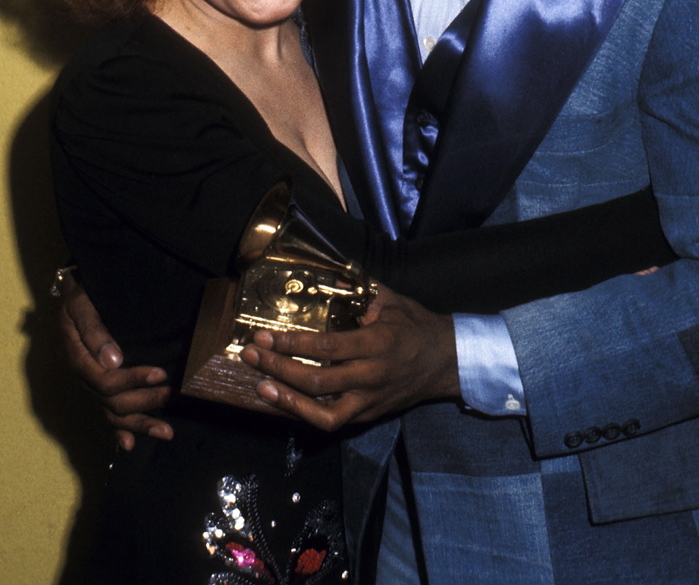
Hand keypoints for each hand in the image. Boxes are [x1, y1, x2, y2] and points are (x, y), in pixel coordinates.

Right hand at [58, 271, 172, 449]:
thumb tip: (113, 360)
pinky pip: (106, 413)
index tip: (161, 373)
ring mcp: (91, 384)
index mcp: (78, 358)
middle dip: (145, 401)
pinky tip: (130, 444)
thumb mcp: (82, 304)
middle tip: (173, 394)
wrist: (74, 292)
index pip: (105, 379)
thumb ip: (94, 330)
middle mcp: (84, 376)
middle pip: (112, 400)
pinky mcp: (99, 385)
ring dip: (140, 423)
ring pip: (113, 412)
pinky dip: (118, 430)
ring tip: (167, 432)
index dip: (134, 378)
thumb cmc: (81, 294)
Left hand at [240, 284, 458, 431]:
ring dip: (288, 402)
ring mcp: (370, 401)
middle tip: (251, 354)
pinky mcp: (369, 415)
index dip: (292, 343)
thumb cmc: (416, 325)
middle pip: (318, 380)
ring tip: (261, 386)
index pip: (327, 347)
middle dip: (279, 368)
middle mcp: (372, 376)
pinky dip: (306, 414)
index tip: (265, 335)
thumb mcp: (391, 299)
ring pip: (324, 413)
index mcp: (378, 343)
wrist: (447, 361)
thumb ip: (359, 288)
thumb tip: (327, 278)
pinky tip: (284, 402)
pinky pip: (334, 421)